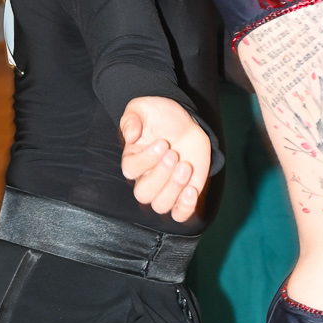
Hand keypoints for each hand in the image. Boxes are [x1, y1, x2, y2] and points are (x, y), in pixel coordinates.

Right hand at [120, 96, 211, 222]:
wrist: (184, 123)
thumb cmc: (160, 116)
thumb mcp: (142, 108)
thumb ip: (132, 119)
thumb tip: (130, 135)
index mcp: (133, 160)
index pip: (130, 170)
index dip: (146, 160)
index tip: (162, 143)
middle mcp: (146, 179)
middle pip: (144, 194)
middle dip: (161, 175)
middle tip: (174, 154)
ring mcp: (165, 189)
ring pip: (161, 205)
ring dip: (174, 188)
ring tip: (185, 165)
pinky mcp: (182, 194)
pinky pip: (179, 214)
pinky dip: (185, 207)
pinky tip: (192, 190)